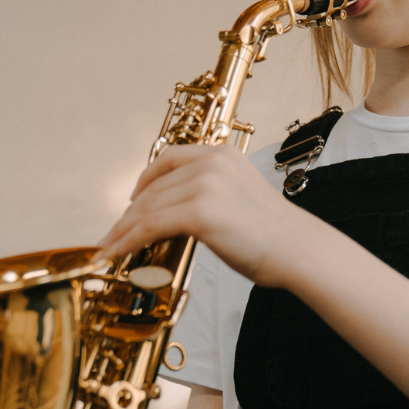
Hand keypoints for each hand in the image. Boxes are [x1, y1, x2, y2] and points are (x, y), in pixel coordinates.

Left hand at [95, 144, 322, 286]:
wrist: (298, 250)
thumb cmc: (274, 235)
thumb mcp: (241, 199)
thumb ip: (211, 195)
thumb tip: (176, 215)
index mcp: (223, 155)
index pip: (169, 160)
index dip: (145, 181)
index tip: (132, 201)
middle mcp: (211, 162)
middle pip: (154, 187)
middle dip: (129, 214)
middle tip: (113, 235)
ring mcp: (204, 185)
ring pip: (148, 208)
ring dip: (123, 230)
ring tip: (110, 248)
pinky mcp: (199, 211)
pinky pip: (150, 226)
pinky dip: (129, 241)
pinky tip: (118, 253)